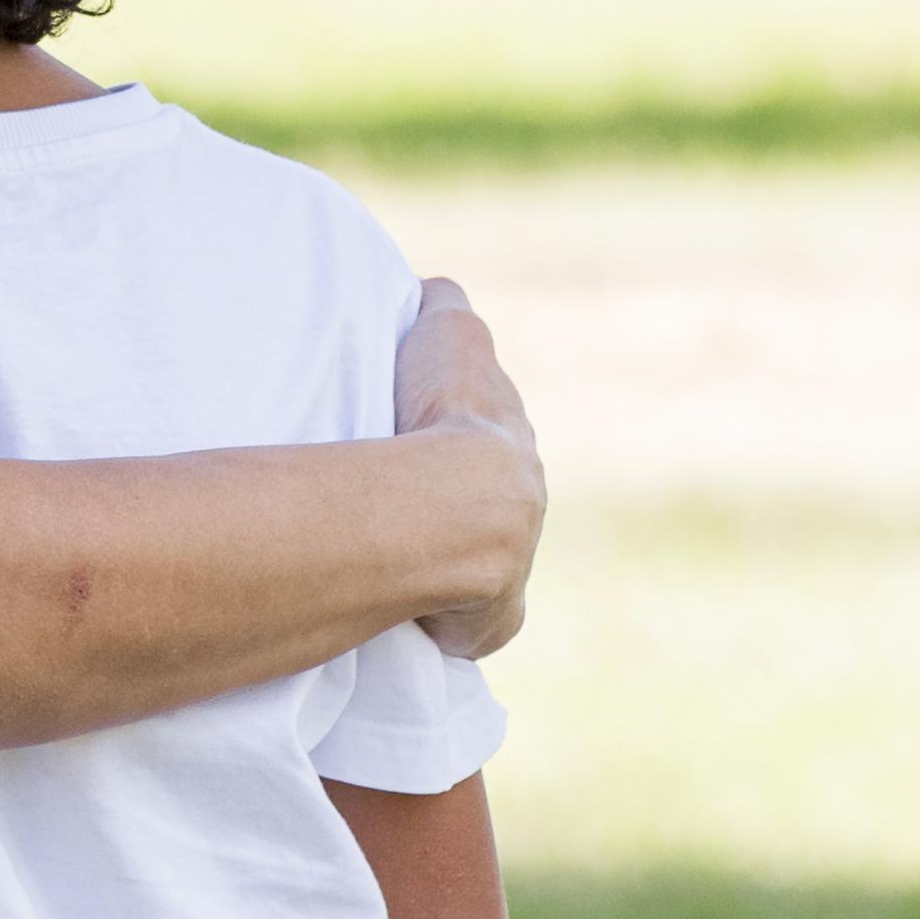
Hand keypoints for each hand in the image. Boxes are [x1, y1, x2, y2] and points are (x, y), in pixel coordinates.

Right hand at [397, 277, 545, 657]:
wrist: (459, 505)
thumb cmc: (446, 413)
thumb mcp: (448, 332)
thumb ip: (445, 307)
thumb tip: (435, 292)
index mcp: (513, 445)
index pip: (493, 440)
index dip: (456, 436)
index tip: (420, 434)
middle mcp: (526, 507)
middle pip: (493, 507)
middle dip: (454, 503)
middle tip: (398, 497)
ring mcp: (514, 570)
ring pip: (483, 567)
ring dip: (447, 562)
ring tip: (393, 555)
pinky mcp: (491, 622)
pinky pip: (468, 626)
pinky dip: (444, 622)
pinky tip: (411, 613)